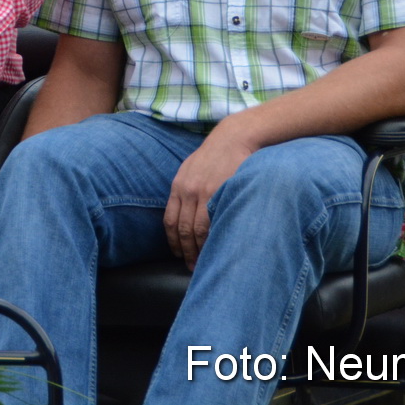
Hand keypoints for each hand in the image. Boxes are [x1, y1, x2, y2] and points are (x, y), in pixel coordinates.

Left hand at [163, 124, 256, 267]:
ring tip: (204, 263)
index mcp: (178, 186)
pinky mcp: (221, 193)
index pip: (171, 221)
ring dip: (200, 250)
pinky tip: (216, 247)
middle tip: (192, 266)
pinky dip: (213, 238)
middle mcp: (188, 191)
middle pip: (183, 230)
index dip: (173, 241)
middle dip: (186, 251)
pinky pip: (214, 222)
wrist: (234, 137)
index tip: (178, 253)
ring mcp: (205, 193)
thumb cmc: (214, 155)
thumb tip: (182, 212)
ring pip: (198, 230)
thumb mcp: (191, 168)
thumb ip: (184, 188)